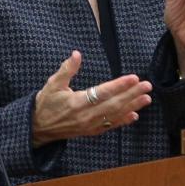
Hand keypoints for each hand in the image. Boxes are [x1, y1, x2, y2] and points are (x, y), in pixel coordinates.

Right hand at [32, 51, 152, 146]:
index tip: (134, 78)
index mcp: (77, 102)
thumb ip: (67, 69)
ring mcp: (89, 125)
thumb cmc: (45, 103)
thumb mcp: (52, 84)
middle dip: (132, 94)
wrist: (37, 128)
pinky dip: (123, 121)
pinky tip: (134, 114)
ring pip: (114, 115)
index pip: (103, 92)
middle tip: (147, 85)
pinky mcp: (90, 131)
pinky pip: (110, 126)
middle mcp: (86, 116)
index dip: (119, 85)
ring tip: (146, 98)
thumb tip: (76, 54)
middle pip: (113, 104)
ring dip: (132, 106)